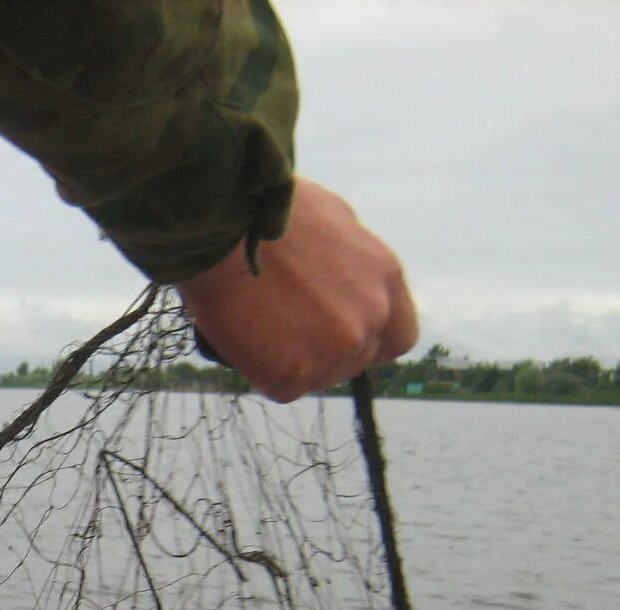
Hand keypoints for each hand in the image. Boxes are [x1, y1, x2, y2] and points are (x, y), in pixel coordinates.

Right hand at [175, 179, 417, 402]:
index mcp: (385, 277)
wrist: (221, 230)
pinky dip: (263, 371)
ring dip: (295, 362)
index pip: (398, 336)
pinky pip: (283, 387)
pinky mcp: (294, 375)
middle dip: (326, 349)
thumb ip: (351, 264)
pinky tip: (245, 340)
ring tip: (260, 328)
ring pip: (319, 376)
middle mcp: (370, 318)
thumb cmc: (267, 213)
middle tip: (286, 330)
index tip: (340, 333)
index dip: (369, 339)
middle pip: (356, 359)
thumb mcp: (334, 221)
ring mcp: (335, 351)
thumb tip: (340, 280)